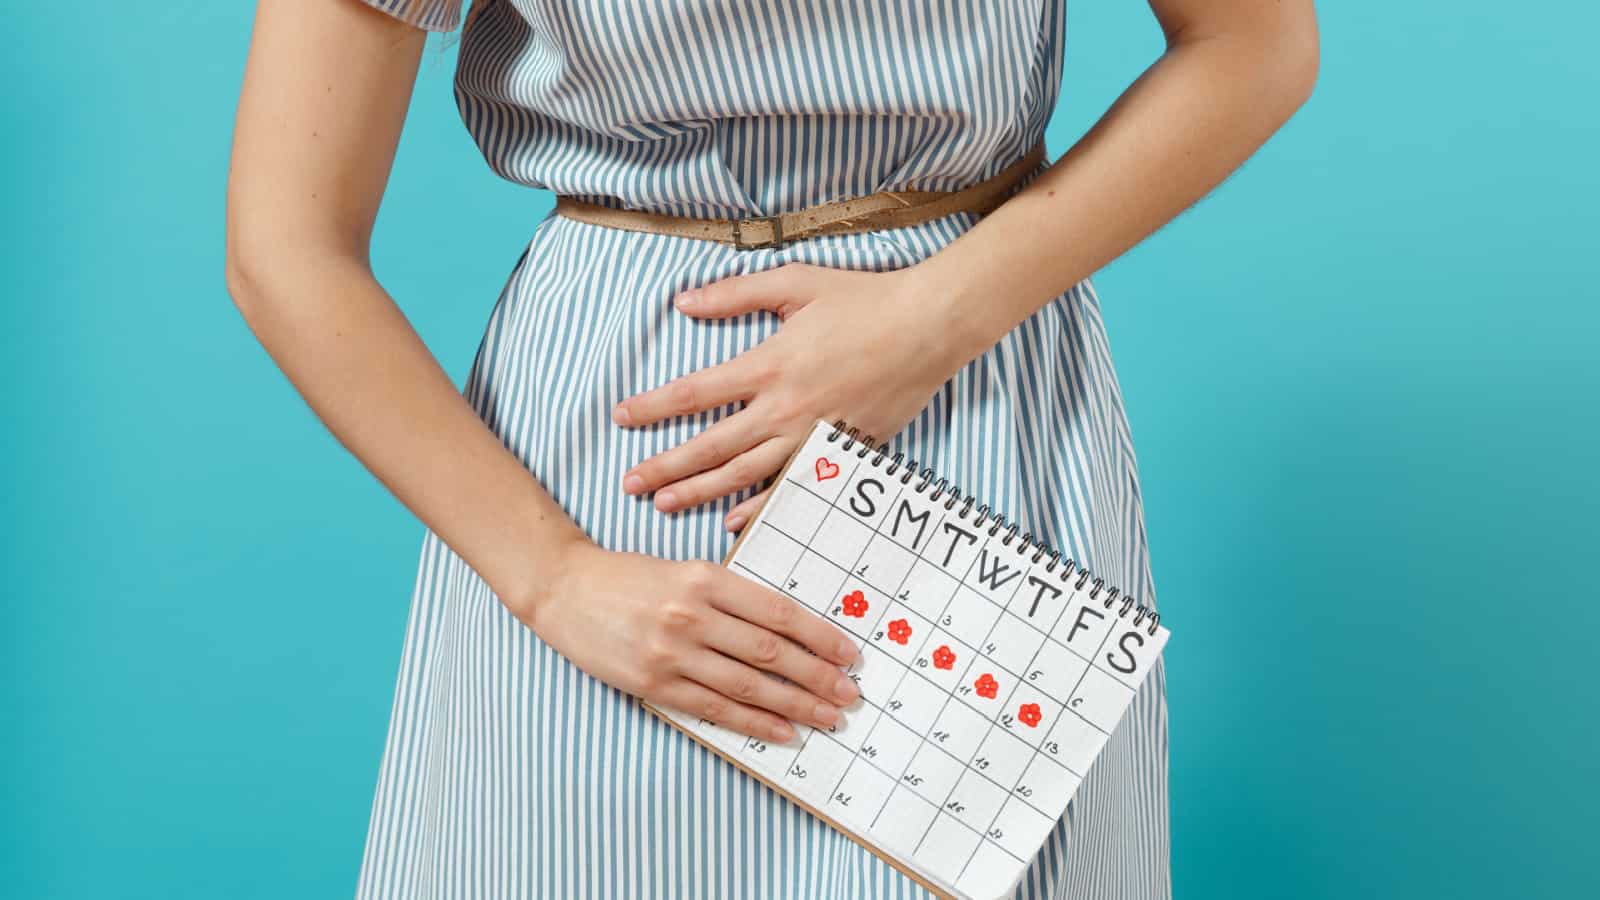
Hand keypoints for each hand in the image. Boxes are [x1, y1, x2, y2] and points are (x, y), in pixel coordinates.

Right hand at [520, 539, 863, 742]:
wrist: (565, 590)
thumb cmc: (630, 578)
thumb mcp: (684, 569)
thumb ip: (730, 594)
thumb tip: (788, 627)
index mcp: (705, 579)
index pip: (777, 612)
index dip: (819, 636)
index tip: (848, 654)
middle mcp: (692, 615)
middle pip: (770, 652)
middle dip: (817, 676)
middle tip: (850, 693)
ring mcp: (672, 653)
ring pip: (748, 685)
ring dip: (795, 705)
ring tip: (828, 716)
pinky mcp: (654, 683)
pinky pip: (715, 708)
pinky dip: (754, 722)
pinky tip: (783, 731)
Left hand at [612, 262, 963, 530]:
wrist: (928, 327)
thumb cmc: (863, 299)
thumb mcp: (794, 282)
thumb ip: (735, 294)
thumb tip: (684, 302)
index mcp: (768, 363)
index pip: (694, 392)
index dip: (652, 407)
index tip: (621, 417)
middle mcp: (784, 407)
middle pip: (710, 446)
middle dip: (664, 466)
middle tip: (629, 484)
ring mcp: (812, 436)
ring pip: (744, 474)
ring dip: (699, 492)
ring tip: (663, 504)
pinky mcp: (840, 453)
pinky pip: (792, 489)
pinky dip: (760, 509)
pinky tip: (731, 522)